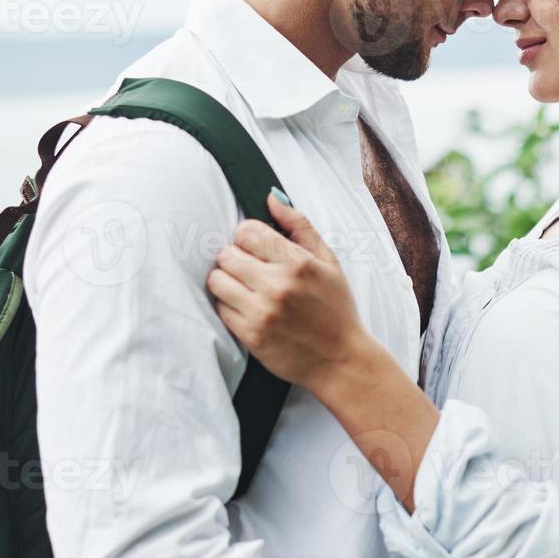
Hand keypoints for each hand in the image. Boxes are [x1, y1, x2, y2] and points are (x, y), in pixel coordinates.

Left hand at [207, 191, 376, 389]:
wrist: (342, 359)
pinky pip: (220, 309)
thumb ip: (299, 226)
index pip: (246, 232)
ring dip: (226, 282)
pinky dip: (229, 306)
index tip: (256, 249)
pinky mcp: (251, 336)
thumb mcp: (328, 261)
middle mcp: (278, 285)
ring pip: (217, 281)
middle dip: (235, 259)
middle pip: (226, 255)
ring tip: (245, 288)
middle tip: (249, 270)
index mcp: (298, 262)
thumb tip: (271, 198)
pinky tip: (248, 309)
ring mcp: (262, 312)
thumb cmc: (336, 308)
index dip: (247, 238)